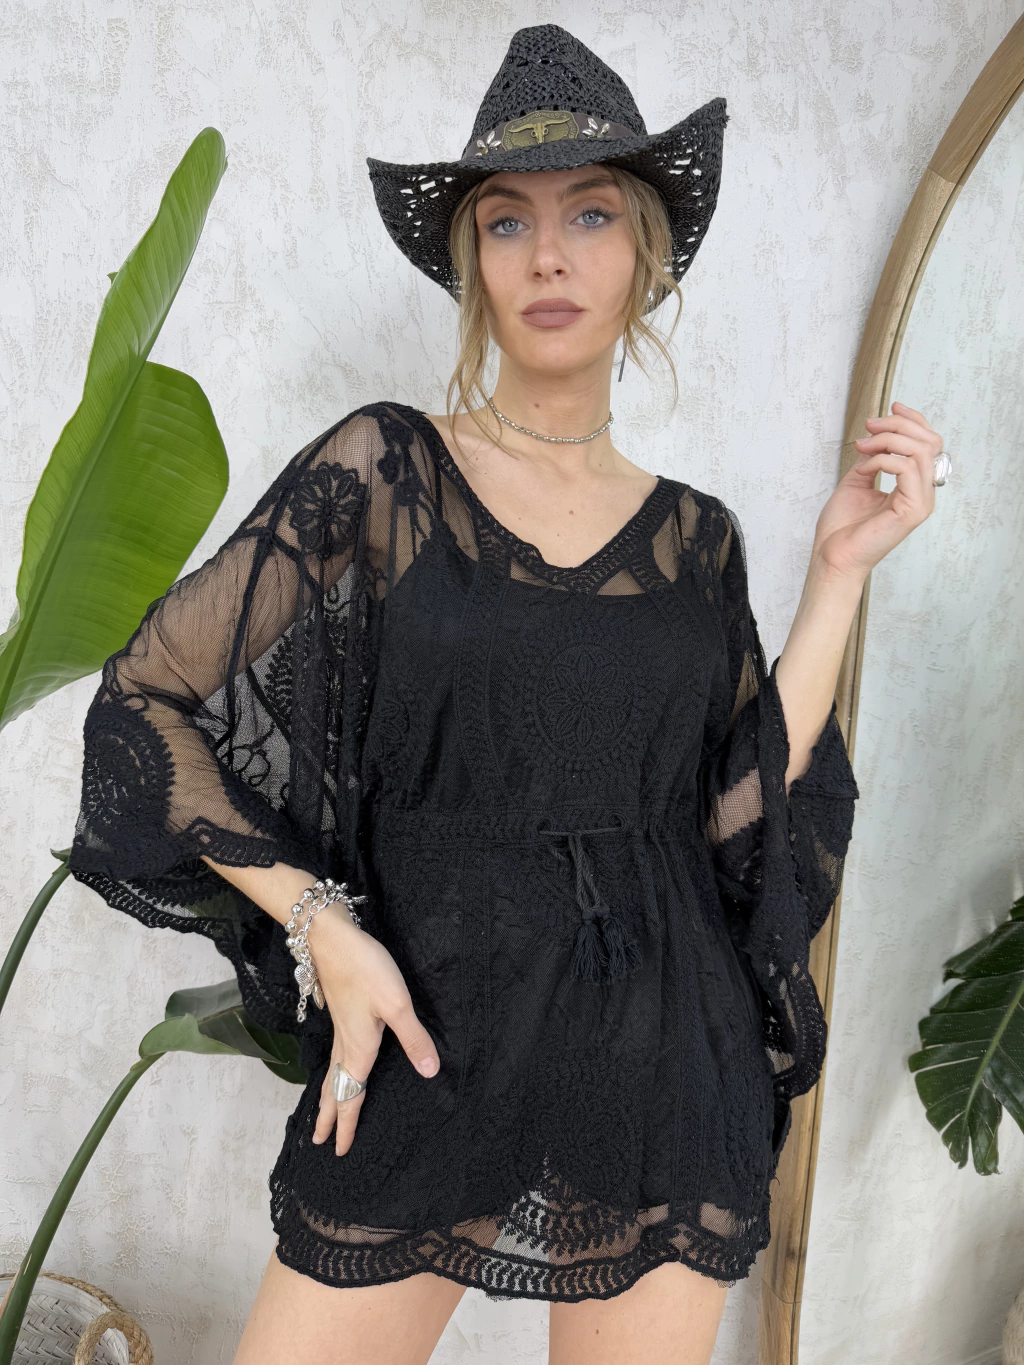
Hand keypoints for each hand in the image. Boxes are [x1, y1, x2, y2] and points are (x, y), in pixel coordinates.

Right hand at [306, 907, 439, 1155]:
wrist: (331, 938)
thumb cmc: (365, 969)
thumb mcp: (398, 1004)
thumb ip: (414, 1038)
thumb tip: (430, 1073)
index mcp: (359, 1049)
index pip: (352, 1096)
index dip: (348, 1124)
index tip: (340, 1150)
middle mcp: (346, 1044)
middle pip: (334, 1089)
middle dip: (328, 1116)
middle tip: (317, 1141)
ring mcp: (340, 1028)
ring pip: (332, 1072)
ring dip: (327, 1095)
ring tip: (321, 1112)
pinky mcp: (340, 1013)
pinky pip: (333, 1055)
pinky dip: (331, 1073)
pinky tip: (336, 1064)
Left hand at [811, 400, 943, 582]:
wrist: (832, 556)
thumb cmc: (842, 527)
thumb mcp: (857, 480)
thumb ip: (873, 459)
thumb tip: (877, 438)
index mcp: (913, 486)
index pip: (928, 443)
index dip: (913, 420)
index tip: (891, 406)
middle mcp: (923, 493)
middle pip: (929, 441)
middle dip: (898, 424)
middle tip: (869, 425)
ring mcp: (921, 502)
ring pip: (920, 451)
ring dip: (888, 440)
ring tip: (863, 447)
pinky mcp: (913, 510)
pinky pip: (908, 468)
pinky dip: (882, 460)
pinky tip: (865, 469)